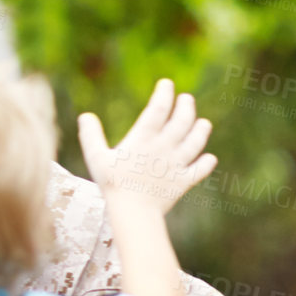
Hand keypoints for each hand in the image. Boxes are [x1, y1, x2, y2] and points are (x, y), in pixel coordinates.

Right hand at [78, 78, 216, 213]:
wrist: (134, 211)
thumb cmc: (112, 184)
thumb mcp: (95, 157)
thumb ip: (91, 135)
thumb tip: (85, 115)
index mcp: (143, 139)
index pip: (158, 109)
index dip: (164, 93)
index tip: (167, 84)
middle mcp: (164, 147)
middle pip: (182, 121)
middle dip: (186, 107)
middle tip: (186, 99)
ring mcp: (176, 165)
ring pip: (195, 143)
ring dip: (201, 131)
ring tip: (204, 122)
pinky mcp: (183, 182)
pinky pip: (199, 170)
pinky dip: (206, 163)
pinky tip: (209, 158)